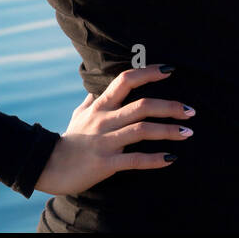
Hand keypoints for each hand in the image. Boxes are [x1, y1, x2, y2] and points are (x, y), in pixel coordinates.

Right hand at [34, 64, 193, 195]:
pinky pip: (134, 160)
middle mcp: (104, 120)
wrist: (48, 166)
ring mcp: (105, 142)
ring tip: (187, 132)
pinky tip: (171, 159)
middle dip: (170, 106)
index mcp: (100, 106)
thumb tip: (95, 91)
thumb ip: (89, 103)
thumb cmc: (67, 140)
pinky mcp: (105, 163)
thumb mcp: (78, 116)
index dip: (148, 72)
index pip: (126, 80)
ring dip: (168, 131)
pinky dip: (154, 159)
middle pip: (142, 106)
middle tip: (191, 111)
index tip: (169, 71)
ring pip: (142, 131)